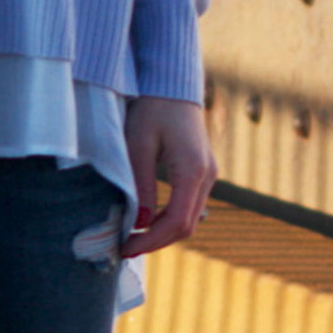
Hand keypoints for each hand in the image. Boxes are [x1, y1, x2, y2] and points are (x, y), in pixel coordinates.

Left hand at [121, 96, 215, 257]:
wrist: (172, 84)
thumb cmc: (152, 108)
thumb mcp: (138, 145)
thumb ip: (139, 184)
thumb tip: (138, 224)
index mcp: (193, 170)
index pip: (177, 222)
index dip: (150, 241)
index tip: (124, 248)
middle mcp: (208, 176)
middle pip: (186, 226)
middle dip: (155, 242)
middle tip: (124, 248)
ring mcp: (208, 174)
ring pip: (189, 218)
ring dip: (161, 232)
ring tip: (131, 237)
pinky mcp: (202, 171)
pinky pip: (188, 205)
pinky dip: (167, 218)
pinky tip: (144, 219)